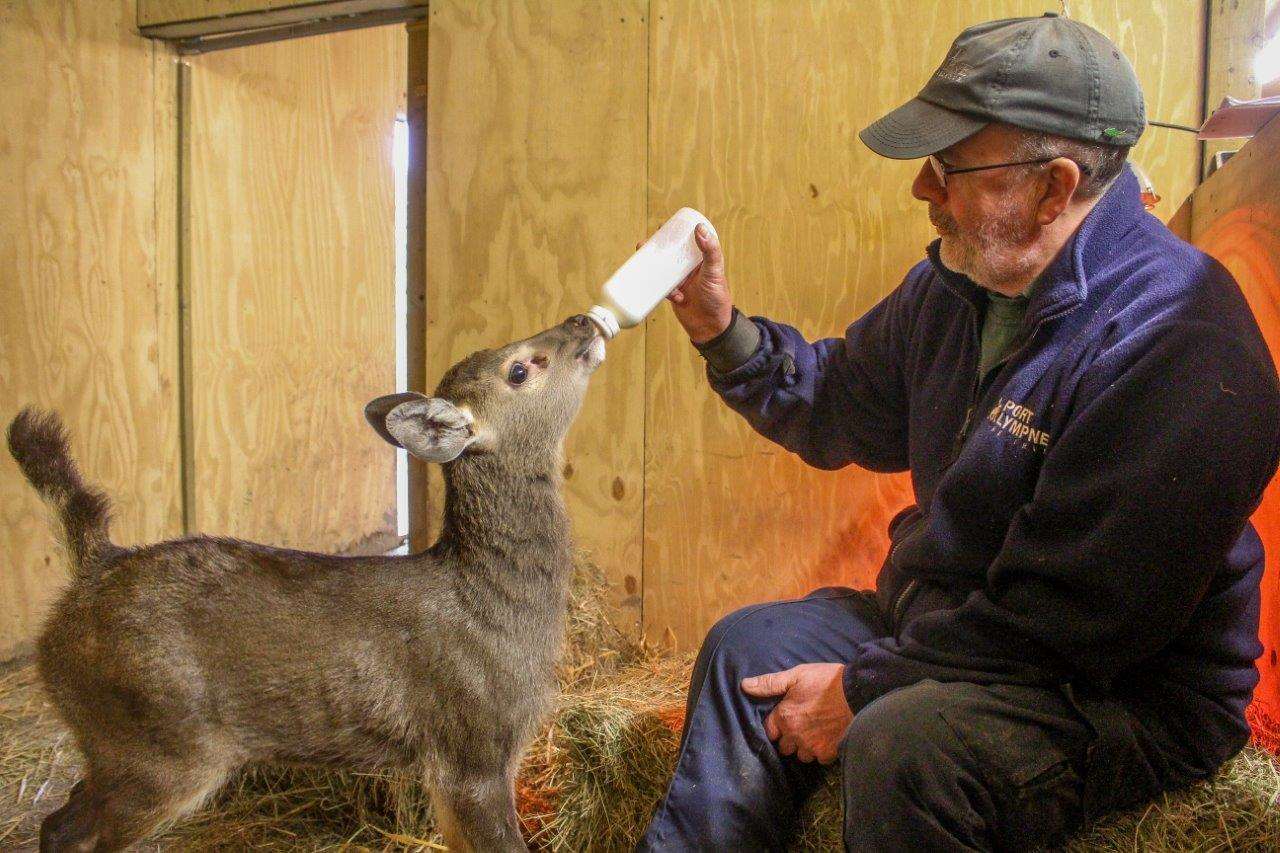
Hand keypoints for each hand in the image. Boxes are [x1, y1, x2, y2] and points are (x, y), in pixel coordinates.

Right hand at [638, 225, 733, 342]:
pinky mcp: (673, 294)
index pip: (687, 240)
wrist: (711, 327)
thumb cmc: (717, 298)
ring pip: (663, 269)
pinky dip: (663, 290)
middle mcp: (689, 268)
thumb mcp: (715, 271)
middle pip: (670, 253)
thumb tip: (699, 228)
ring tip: (642, 260)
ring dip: (652, 265)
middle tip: (644, 244)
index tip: (662, 225)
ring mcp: (680, 281)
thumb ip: (710, 251)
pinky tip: (675, 296)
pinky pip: (662, 288)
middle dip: (656, 248)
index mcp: (701, 259)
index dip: (675, 232)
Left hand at [741, 663, 851, 763]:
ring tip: (814, 734)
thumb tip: (744, 685)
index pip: (770, 731)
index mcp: (784, 716)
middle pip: (784, 747)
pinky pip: (819, 759)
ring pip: (801, 755)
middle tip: (801, 726)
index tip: (785, 719)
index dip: (776, 725)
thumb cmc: (826, 681)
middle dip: (789, 739)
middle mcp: (795, 735)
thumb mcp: (796, 675)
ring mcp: (812, 746)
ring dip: (805, 747)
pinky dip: (822, 752)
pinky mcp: (828, 752)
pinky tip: (827, 739)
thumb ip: (769, 683)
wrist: (857, 693)